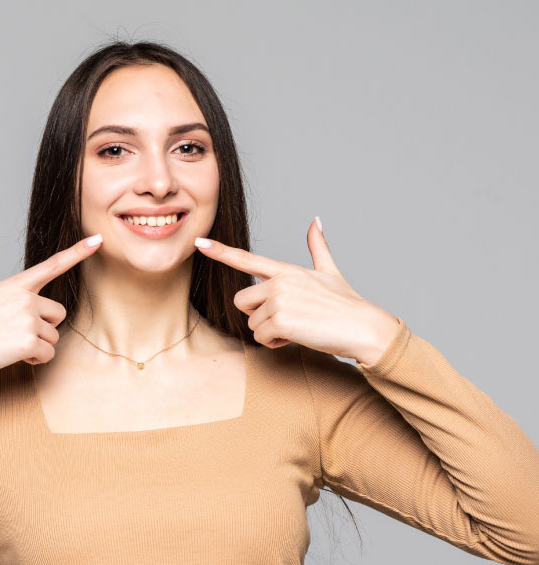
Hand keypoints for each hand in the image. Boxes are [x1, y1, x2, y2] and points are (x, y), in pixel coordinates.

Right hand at [0, 231, 102, 375]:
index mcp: (16, 284)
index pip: (53, 264)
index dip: (78, 252)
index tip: (98, 240)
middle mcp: (26, 299)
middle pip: (58, 314)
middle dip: (43, 327)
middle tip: (16, 333)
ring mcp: (28, 320)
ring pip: (52, 337)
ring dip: (36, 346)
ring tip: (9, 344)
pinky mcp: (28, 342)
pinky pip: (47, 354)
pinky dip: (34, 360)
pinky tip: (13, 356)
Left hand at [194, 218, 399, 362]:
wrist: (364, 328)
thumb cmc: (347, 304)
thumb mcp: (331, 271)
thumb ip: (318, 247)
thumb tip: (316, 221)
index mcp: (287, 270)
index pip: (247, 259)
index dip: (221, 251)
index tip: (200, 243)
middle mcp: (280, 282)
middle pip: (242, 301)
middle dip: (258, 315)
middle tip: (287, 319)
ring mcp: (279, 300)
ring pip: (252, 323)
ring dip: (271, 332)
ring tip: (298, 327)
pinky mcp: (281, 320)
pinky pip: (261, 337)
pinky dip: (276, 343)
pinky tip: (298, 336)